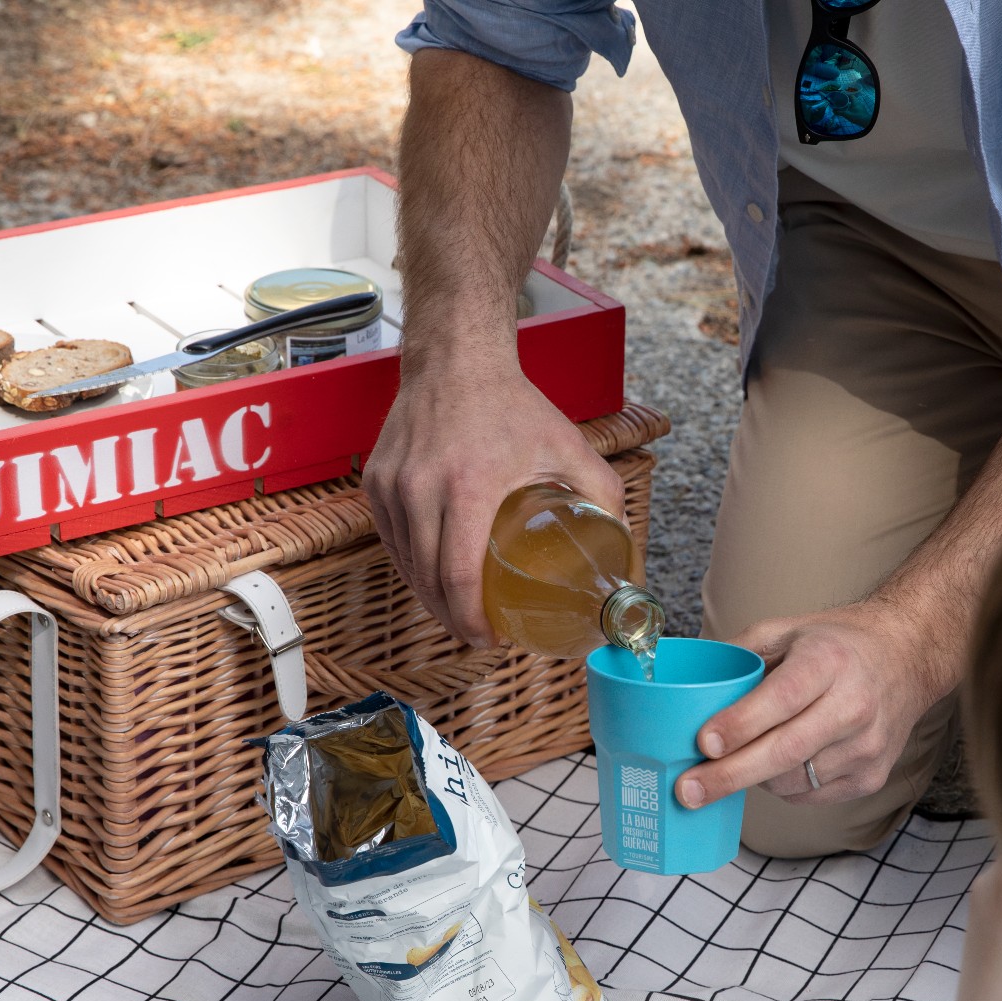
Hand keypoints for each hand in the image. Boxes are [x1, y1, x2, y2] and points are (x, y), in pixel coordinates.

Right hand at [363, 365, 622, 646]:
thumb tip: (625, 550)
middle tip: (478, 633)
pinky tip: (431, 579)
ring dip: (429, 597)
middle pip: (429, 581)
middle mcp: (421, 488)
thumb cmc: (514, 406)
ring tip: (458, 612)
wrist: (457, 360)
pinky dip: (411, 565)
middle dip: (452, 618)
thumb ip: (604, 496)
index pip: (459, 577)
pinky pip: (390, 539)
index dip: (471, 620)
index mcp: (469, 488)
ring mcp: (393, 485)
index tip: (489, 638)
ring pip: (406, 564)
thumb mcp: (570, 448)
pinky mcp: (376, 481)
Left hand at [675, 600, 942, 809]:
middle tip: (687, 790)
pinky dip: (783, 785)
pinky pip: (810, 795)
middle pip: (785, 752)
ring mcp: (867, 747)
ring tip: (735, 762)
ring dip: (754, 778)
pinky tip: (778, 764)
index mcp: (829, 661)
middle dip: (730, 775)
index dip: (741, 724)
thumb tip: (689, 689)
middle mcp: (854, 705)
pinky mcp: (872, 777)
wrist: (908, 658)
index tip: (703, 743)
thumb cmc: (838, 644)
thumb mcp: (788, 629)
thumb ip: (741, 654)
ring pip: (792, 781)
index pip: (782, 698)